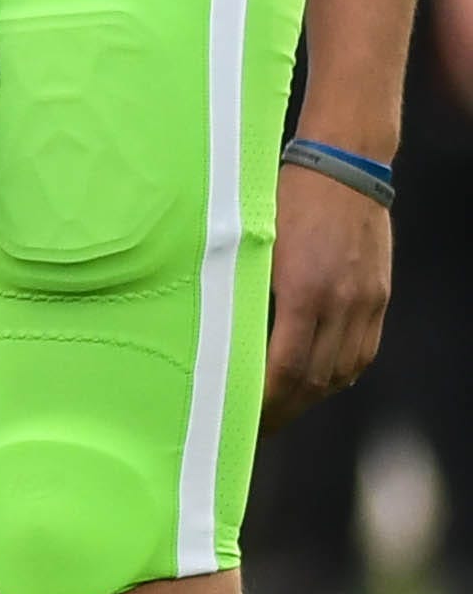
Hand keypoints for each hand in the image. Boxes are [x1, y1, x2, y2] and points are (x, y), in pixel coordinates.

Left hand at [262, 157, 394, 427]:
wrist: (344, 167)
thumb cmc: (283, 197)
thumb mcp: (249, 239)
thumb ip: (239, 286)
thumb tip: (214, 331)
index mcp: (303, 291)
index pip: (284, 368)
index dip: (262, 401)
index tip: (238, 416)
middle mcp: (340, 302)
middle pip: (314, 379)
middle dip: (283, 409)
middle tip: (253, 426)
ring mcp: (365, 301)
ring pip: (342, 371)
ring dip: (311, 397)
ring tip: (281, 409)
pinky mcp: (378, 297)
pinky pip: (363, 352)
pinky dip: (339, 374)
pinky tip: (317, 382)